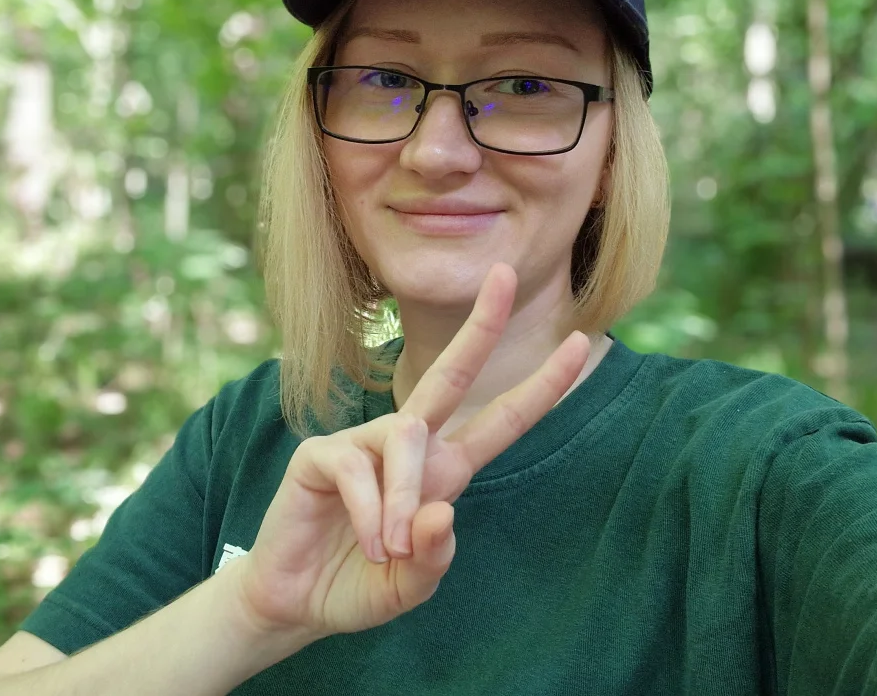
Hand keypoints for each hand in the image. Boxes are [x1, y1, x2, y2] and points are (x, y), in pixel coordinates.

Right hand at [232, 263, 590, 640]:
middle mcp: (408, 444)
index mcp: (443, 470)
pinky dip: (368, 511)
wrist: (295, 603)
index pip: (499, 420)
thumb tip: (440, 511)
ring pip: (405, 437)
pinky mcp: (322, 454)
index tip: (580, 341)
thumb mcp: (409, 587)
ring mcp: (362, 444)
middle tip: (507, 272)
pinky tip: (367, 542)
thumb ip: (432, 559)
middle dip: (482, 325)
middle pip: (449, 374)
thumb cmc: (359, 585)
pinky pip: (356, 467)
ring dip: (402, 497)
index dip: (540, 385)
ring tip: (389, 550)